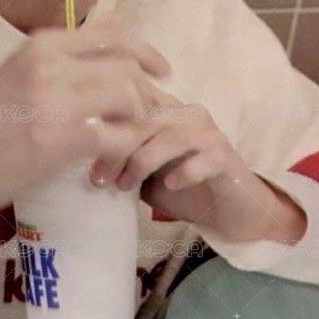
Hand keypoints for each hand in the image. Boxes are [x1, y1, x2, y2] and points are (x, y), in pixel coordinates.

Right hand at [0, 13, 171, 218]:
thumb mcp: (20, 73)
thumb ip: (60, 60)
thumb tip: (114, 55)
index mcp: (42, 44)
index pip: (112, 32)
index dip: (145, 50)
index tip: (160, 71)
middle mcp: (50, 62)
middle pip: (128, 63)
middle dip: (149, 91)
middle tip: (150, 116)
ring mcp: (55, 98)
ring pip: (129, 95)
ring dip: (140, 120)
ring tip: (128, 141)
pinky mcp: (61, 137)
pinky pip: (118, 135)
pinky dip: (125, 151)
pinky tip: (109, 167)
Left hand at [89, 96, 306, 243]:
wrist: (234, 212)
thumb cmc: (185, 192)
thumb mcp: (147, 176)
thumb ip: (125, 162)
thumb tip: (88, 163)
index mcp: (165, 112)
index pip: (130, 107)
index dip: (106, 128)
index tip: (85, 157)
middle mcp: (186, 115)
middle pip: (146, 119)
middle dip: (118, 148)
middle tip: (100, 178)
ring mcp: (208, 134)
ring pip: (170, 135)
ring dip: (143, 161)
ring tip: (127, 185)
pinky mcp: (226, 157)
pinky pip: (203, 158)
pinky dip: (183, 171)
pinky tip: (169, 186)